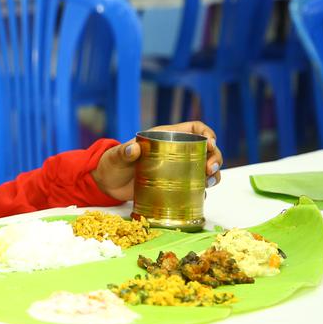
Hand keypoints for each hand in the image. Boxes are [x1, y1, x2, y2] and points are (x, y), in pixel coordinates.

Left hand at [90, 121, 223, 201]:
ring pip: (205, 167)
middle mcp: (176, 151)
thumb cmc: (112, 164)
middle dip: (215, 157)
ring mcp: (177, 169)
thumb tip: (134, 149)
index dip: (207, 133)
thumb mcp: (116, 157)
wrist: (107, 184)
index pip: (194, 128)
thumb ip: (124, 152)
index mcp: (165, 137)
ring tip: (209, 181)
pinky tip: (202, 194)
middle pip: (206, 149)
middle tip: (209, 169)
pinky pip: (196, 185)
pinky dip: (203, 189)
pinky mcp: (175, 185)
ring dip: (214, 174)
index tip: (210, 144)